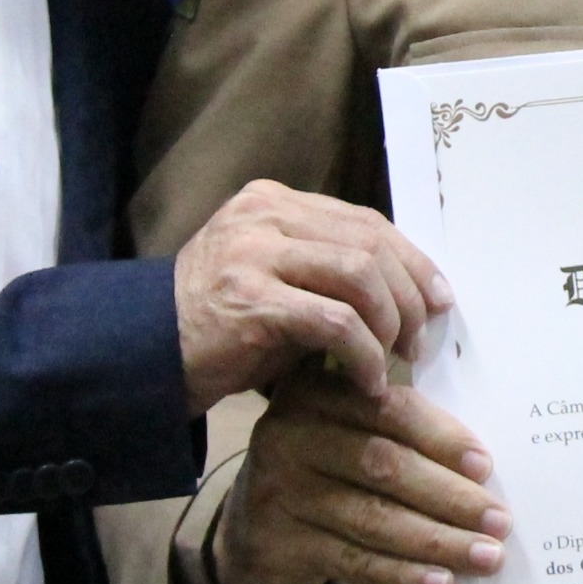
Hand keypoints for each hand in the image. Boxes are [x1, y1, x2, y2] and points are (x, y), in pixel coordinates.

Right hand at [170, 180, 451, 411]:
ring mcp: (254, 253)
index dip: (412, 261)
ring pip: (359, 274)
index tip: (439, 298)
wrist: (143, 356)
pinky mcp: (251, 300)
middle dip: (409, 295)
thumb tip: (407, 292)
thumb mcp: (275, 279)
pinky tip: (366, 381)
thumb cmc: (218, 327)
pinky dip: (362, 353)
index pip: (365, 221)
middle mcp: (264, 215)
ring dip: (389, 324)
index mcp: (274, 202)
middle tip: (420, 340)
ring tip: (393, 362)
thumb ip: (327, 270)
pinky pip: (334, 321)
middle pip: (370, 243)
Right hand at [210, 370, 504, 583]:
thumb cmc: (321, 470)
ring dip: (438, 541)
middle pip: (385, 466)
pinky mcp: (280, 543)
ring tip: (485, 556)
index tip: (486, 466)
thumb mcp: (344, 430)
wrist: (250, 532)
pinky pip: (355, 561)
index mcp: (317, 392)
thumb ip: (397, 425)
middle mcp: (291, 434)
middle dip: (450, 496)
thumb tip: (482, 462)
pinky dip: (402, 575)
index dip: (441, 437)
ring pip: (374, 518)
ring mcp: (282, 491)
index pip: (389, 410)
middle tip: (499, 521)